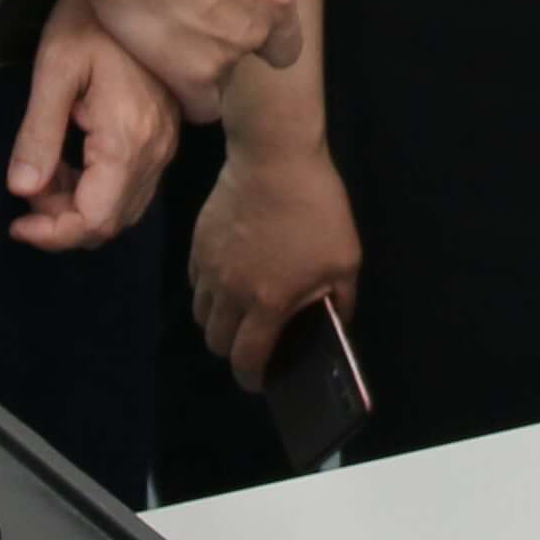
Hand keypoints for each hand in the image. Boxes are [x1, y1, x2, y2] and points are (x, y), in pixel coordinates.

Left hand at [4, 0, 178, 250]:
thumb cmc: (90, 17)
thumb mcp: (54, 71)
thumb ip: (39, 136)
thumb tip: (22, 192)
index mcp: (128, 139)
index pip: (95, 219)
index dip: (54, 234)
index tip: (17, 223)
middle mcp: (156, 149)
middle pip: (112, 221)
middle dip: (64, 220)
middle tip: (28, 187)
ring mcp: (167, 140)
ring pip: (125, 205)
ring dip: (81, 203)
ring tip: (45, 169)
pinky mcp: (167, 129)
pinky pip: (135, 181)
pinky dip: (100, 185)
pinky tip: (73, 156)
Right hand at [76, 0, 301, 118]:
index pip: (287, 38)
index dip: (263, 37)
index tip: (240, 32)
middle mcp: (258, 26)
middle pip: (250, 56)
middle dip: (228, 46)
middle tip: (194, 30)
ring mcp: (227, 54)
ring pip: (222, 79)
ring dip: (200, 67)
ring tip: (166, 43)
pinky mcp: (192, 76)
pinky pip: (201, 107)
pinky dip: (187, 98)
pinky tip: (167, 80)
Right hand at [188, 138, 364, 388]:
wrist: (275, 157)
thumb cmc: (316, 209)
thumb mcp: (345, 259)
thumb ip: (339, 300)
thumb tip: (333, 323)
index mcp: (267, 303)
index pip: (247, 359)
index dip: (251, 379)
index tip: (260, 381)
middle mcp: (230, 293)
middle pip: (216, 342)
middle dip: (233, 353)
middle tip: (253, 344)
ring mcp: (209, 268)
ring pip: (200, 315)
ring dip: (217, 324)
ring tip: (239, 314)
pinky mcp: (197, 244)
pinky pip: (195, 284)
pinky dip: (208, 294)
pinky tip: (228, 282)